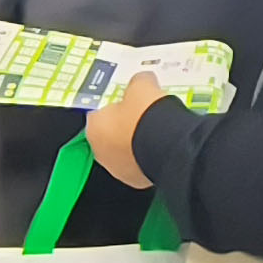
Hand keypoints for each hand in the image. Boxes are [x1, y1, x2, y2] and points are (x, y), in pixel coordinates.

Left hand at [84, 72, 168, 189]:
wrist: (168, 145)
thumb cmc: (147, 114)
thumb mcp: (142, 85)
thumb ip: (138, 83)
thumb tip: (142, 82)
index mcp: (94, 126)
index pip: (100, 112)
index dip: (116, 105)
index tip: (131, 101)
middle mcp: (100, 151)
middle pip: (111, 134)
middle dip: (125, 126)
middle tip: (145, 115)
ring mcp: (118, 169)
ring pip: (125, 152)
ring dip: (136, 143)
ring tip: (157, 131)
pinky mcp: (136, 181)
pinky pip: (141, 164)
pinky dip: (149, 156)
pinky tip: (163, 145)